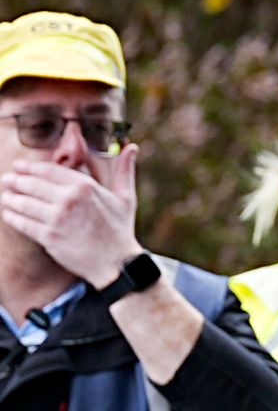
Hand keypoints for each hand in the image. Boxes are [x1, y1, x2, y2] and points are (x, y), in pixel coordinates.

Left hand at [0, 147, 142, 286]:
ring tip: (6, 197)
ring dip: (10, 198)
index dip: (28, 167)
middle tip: (7, 181)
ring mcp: (57, 219)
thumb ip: (125, 170)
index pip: (47, 170)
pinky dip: (12, 217)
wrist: (117, 263)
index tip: (18, 167)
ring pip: (22, 203)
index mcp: (84, 186)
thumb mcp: (126, 197)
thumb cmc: (120, 229)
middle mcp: (69, 199)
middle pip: (30, 184)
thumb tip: (132, 147)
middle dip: (14, 181)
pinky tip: (9, 213)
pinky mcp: (48, 237)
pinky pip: (22, 223)